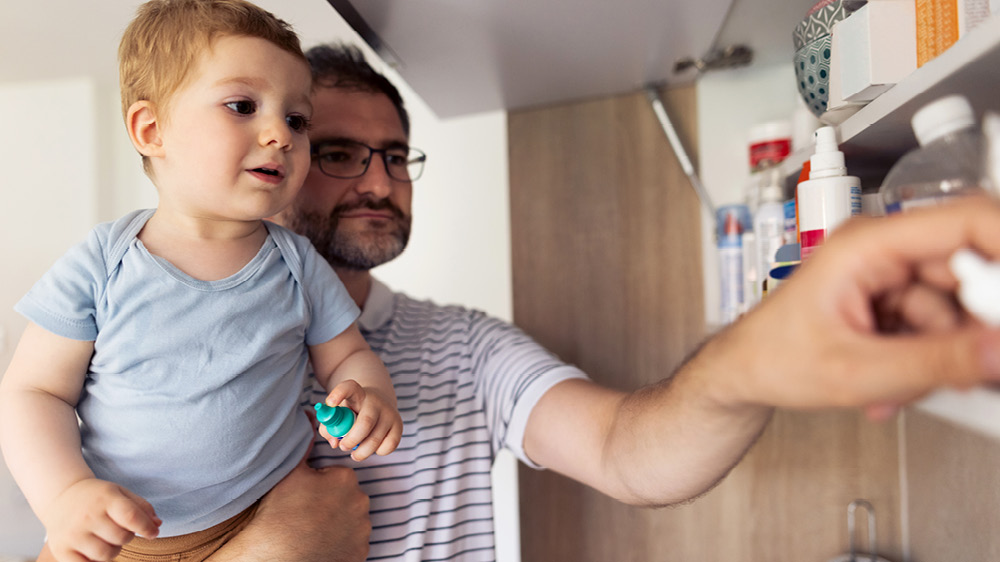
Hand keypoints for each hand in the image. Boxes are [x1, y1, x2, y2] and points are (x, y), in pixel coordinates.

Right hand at [41, 478, 159, 561]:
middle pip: (121, 538)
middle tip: (118, 529)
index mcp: (105, 499)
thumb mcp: (120, 493)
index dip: (146, 528)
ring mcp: (72, 535)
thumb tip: (157, 525)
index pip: (131, 516)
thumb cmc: (97, 497)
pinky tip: (93, 550)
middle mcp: (87, 516)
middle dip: (126, 536)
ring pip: (106, 555)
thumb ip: (141, 507)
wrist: (60, 496)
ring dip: (113, 550)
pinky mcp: (61, 550)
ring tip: (106, 539)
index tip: (152, 533)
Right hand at [205, 443, 370, 561]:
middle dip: (331, 504)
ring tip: (312, 530)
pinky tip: (322, 544)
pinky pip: (353, 543)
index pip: (336, 477)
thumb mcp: (291, 473)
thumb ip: (305, 444)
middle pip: (346, 498)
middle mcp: (361, 502)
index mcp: (346, 478)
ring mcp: (362, 530)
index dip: (319, 486)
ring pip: (351, 521)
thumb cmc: (280, 513)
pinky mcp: (360, 552)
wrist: (276, 556)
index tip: (305, 496)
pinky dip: (340, 544)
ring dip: (337, 524)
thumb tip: (311, 415)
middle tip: (307, 514)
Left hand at [321, 380, 402, 460]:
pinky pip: (388, 446)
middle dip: (352, 440)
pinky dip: (378, 452)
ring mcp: (389, 413)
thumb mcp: (339, 413)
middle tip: (343, 447)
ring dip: (362, 452)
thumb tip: (335, 443)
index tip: (330, 403)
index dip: (339, 394)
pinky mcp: (399, 425)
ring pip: (375, 439)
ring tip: (355, 454)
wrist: (378, 402)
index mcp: (357, 394)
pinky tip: (372, 447)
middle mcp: (375, 402)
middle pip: (365, 422)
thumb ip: (328, 427)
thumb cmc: (353, 411)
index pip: (349, 388)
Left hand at [716, 196, 999, 418]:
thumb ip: (935, 362)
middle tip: (973, 365)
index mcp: (867, 244)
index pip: (967, 223)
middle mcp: (883, 251)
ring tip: (900, 383)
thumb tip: (998, 350)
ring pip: (959, 310)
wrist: (743, 373)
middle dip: (971, 329)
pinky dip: (928, 362)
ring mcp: (889, 276)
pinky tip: (894, 382)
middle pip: (972, 273)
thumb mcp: (855, 370)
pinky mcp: (893, 302)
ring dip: (943, 356)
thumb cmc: (770, 357)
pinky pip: (939, 328)